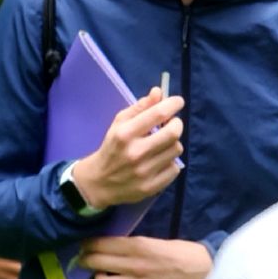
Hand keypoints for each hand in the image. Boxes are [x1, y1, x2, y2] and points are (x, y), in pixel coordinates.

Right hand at [73, 88, 184, 209]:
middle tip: (171, 124)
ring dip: (172, 144)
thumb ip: (139, 108)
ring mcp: (145, 171)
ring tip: (161, 145)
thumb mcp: (119, 124)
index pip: (158, 114)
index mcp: (125, 134)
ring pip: (176, 149)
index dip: (173, 104)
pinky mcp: (152, 186)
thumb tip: (158, 92)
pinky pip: (175, 168)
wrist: (99, 182)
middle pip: (173, 133)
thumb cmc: (112, 148)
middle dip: (176, 124)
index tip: (178, 102)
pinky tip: (159, 161)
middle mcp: (135, 152)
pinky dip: (170, 162)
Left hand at [79, 236, 210, 278]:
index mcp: (138, 246)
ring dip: (97, 278)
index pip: (102, 244)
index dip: (87, 244)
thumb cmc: (181, 253)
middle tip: (83, 259)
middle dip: (85, 259)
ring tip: (101, 275)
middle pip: (96, 262)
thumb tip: (107, 246)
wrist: (204, 273)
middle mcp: (135, 265)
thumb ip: (131, 244)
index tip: (83, 244)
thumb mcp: (154, 241)